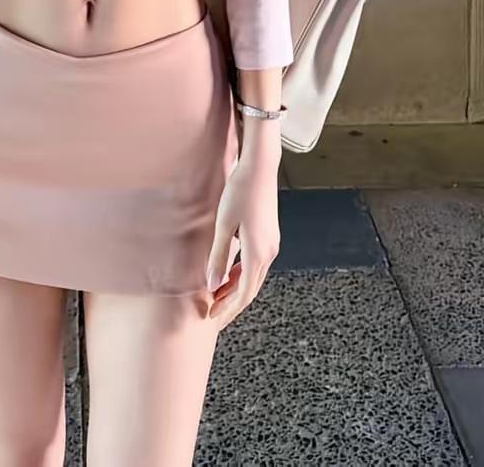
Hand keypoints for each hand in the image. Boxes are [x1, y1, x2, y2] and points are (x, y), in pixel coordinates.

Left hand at [203, 145, 281, 328]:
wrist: (260, 165)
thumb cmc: (240, 190)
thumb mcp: (224, 224)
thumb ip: (219, 256)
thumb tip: (212, 284)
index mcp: (258, 253)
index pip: (243, 293)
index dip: (228, 308)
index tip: (212, 318)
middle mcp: (269, 252)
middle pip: (250, 288)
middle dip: (231, 303)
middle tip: (212, 313)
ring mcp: (271, 243)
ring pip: (254, 276)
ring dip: (236, 288)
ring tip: (217, 296)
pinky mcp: (269, 234)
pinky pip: (256, 263)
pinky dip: (242, 273)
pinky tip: (229, 272)